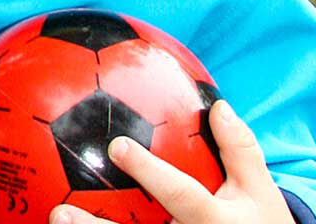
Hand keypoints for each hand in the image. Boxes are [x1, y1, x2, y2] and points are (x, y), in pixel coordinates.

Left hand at [50, 102, 292, 223]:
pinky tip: (56, 221)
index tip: (117, 146)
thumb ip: (239, 149)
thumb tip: (217, 104)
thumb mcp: (261, 191)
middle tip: (60, 209)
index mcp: (212, 220)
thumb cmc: (260, 223)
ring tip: (54, 217)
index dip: (149, 171)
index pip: (179, 195)